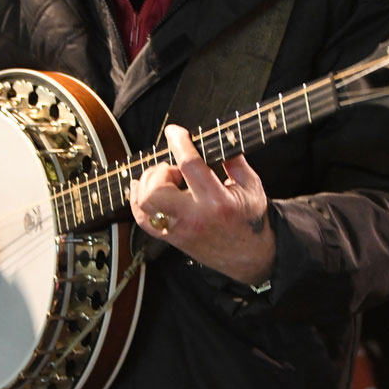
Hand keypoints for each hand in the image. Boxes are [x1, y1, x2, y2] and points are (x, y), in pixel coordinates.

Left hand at [129, 124, 275, 285]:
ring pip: (144, 204)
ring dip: (149, 184)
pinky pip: (142, 219)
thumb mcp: (252, 186)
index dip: (179, 143)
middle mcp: (194, 217)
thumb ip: (235, 161)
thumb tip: (220, 138)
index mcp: (217, 201)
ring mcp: (179, 230)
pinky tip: (143, 188)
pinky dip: (137, 199)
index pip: (190, 166)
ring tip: (167, 181)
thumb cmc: (251, 219)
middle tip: (174, 171)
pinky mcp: (171, 238)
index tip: (174, 131)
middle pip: (156, 190)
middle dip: (160, 172)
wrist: (250, 257)